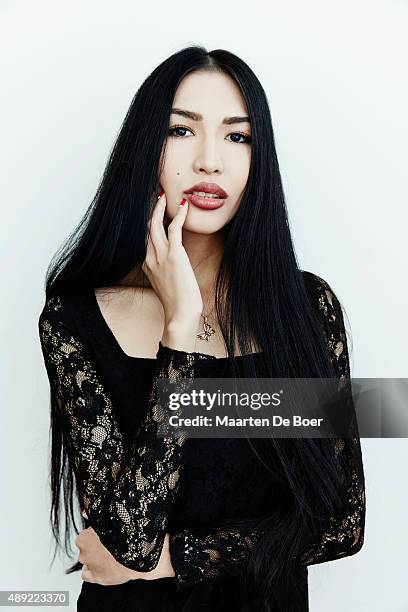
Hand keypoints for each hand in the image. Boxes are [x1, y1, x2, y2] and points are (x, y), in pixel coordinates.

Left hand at [76, 514, 174, 584]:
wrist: (136, 552)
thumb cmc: (125, 534)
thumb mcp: (109, 517)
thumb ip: (94, 515)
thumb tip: (85, 511)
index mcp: (84, 538)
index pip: (85, 536)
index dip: (96, 534)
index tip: (106, 534)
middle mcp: (84, 554)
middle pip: (86, 549)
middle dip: (95, 547)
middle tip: (110, 544)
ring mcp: (90, 566)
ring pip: (87, 561)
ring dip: (95, 559)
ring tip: (110, 556)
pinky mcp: (97, 577)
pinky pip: (88, 575)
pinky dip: (94, 572)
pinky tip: (104, 567)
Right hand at [142, 191, 202, 327]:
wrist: (180, 315)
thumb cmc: (178, 304)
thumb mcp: (167, 285)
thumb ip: (166, 272)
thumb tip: (173, 267)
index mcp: (147, 265)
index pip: (146, 238)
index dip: (150, 223)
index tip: (154, 212)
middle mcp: (150, 258)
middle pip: (147, 228)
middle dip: (151, 211)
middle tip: (155, 196)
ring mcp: (160, 256)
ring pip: (156, 225)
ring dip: (160, 208)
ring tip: (164, 195)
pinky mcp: (174, 255)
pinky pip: (174, 229)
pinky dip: (179, 216)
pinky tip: (184, 206)